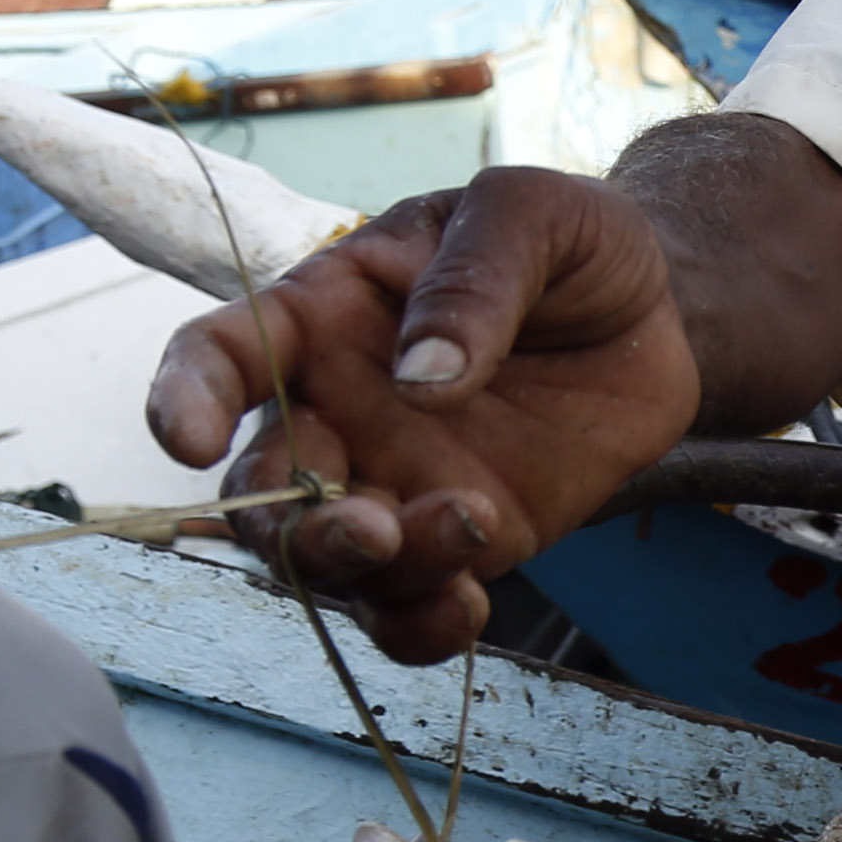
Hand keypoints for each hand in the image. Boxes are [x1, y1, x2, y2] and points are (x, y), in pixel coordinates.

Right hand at [148, 166, 699, 661]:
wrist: (657, 307)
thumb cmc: (566, 243)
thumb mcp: (528, 214)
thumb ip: (473, 278)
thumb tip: (423, 374)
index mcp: (322, 318)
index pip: (219, 356)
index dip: (185, 396)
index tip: (187, 438)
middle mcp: (339, 412)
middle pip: (262, 494)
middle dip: (293, 528)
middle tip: (371, 528)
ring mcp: (395, 482)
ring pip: (334, 563)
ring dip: (374, 573)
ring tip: (466, 525)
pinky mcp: (463, 536)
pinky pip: (413, 605)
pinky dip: (423, 627)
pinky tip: (468, 610)